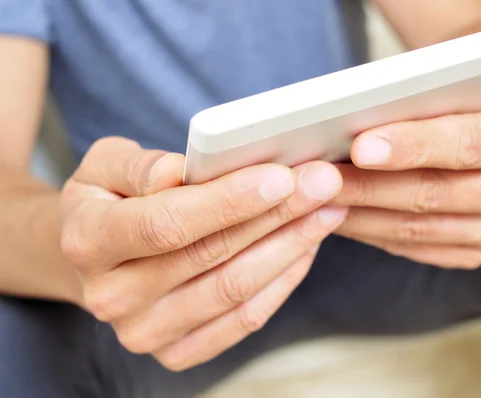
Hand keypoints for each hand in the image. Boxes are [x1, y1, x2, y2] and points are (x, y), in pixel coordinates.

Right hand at [60, 137, 345, 370]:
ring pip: (236, 289)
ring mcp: (146, 332)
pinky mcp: (178, 352)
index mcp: (88, 241)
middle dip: (278, 215)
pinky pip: (244, 319)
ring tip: (327, 210)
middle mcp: (112, 297)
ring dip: (291, 246)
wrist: (99, 257)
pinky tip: (306, 246)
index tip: (282, 177)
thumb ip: (141, 165)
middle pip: (212, 256)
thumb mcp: (108, 164)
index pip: (167, 223)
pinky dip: (283, 280)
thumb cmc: (111, 199)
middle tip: (324, 183)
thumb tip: (179, 174)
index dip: (228, 202)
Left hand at [331, 59, 480, 268]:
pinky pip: (412, 249)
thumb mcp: (456, 79)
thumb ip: (463, 71)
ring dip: (361, 213)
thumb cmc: (450, 102)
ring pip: (418, 228)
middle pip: (436, 193)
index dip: (413, 146)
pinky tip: (338, 215)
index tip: (361, 146)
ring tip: (319, 197)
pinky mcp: (472, 252)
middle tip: (322, 179)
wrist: (463, 131)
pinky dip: (370, 232)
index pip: (467, 144)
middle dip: (372, 186)